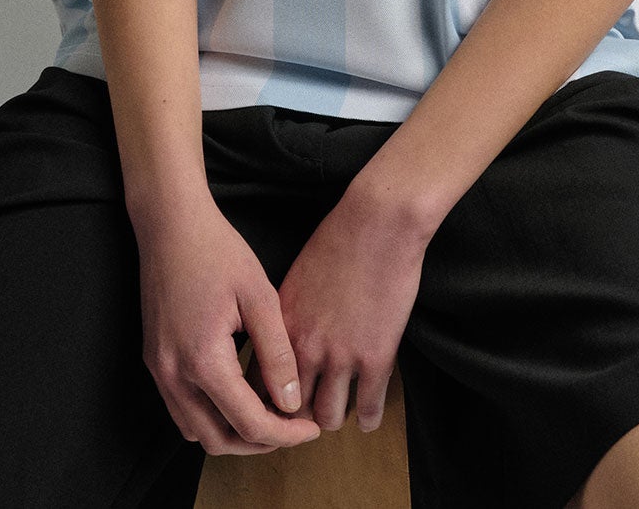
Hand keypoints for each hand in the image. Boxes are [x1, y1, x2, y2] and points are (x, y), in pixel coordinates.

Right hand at [134, 187, 319, 454]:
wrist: (170, 226)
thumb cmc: (218, 251)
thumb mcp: (259, 295)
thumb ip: (276, 352)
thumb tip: (292, 402)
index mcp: (203, 361)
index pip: (247, 422)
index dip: (284, 434)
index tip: (311, 429)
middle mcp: (173, 376)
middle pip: (218, 440)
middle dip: (259, 442)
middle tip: (295, 427)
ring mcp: (159, 372)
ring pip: (196, 431)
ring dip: (234, 433)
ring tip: (272, 413)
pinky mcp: (155, 363)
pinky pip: (183, 410)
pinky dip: (213, 415)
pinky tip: (241, 393)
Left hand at [277, 178, 429, 433]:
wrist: (380, 220)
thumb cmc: (338, 238)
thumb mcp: (295, 278)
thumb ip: (283, 317)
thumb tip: (276, 341)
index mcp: (281, 329)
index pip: (258, 387)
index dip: (265, 402)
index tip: (276, 405)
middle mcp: (305, 349)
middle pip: (290, 410)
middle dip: (295, 418)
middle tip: (304, 418)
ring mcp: (341, 356)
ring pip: (327, 416)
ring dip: (330, 417)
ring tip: (337, 411)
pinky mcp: (377, 356)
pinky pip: (368, 406)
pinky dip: (367, 417)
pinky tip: (368, 417)